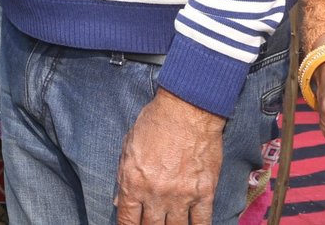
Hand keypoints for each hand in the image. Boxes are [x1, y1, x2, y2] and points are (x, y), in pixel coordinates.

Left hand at [114, 88, 225, 223]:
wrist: (187, 111)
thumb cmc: (154, 124)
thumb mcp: (128, 147)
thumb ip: (123, 176)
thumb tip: (119, 201)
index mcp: (134, 181)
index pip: (127, 218)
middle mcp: (156, 193)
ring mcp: (182, 196)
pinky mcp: (205, 193)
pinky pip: (203, 222)